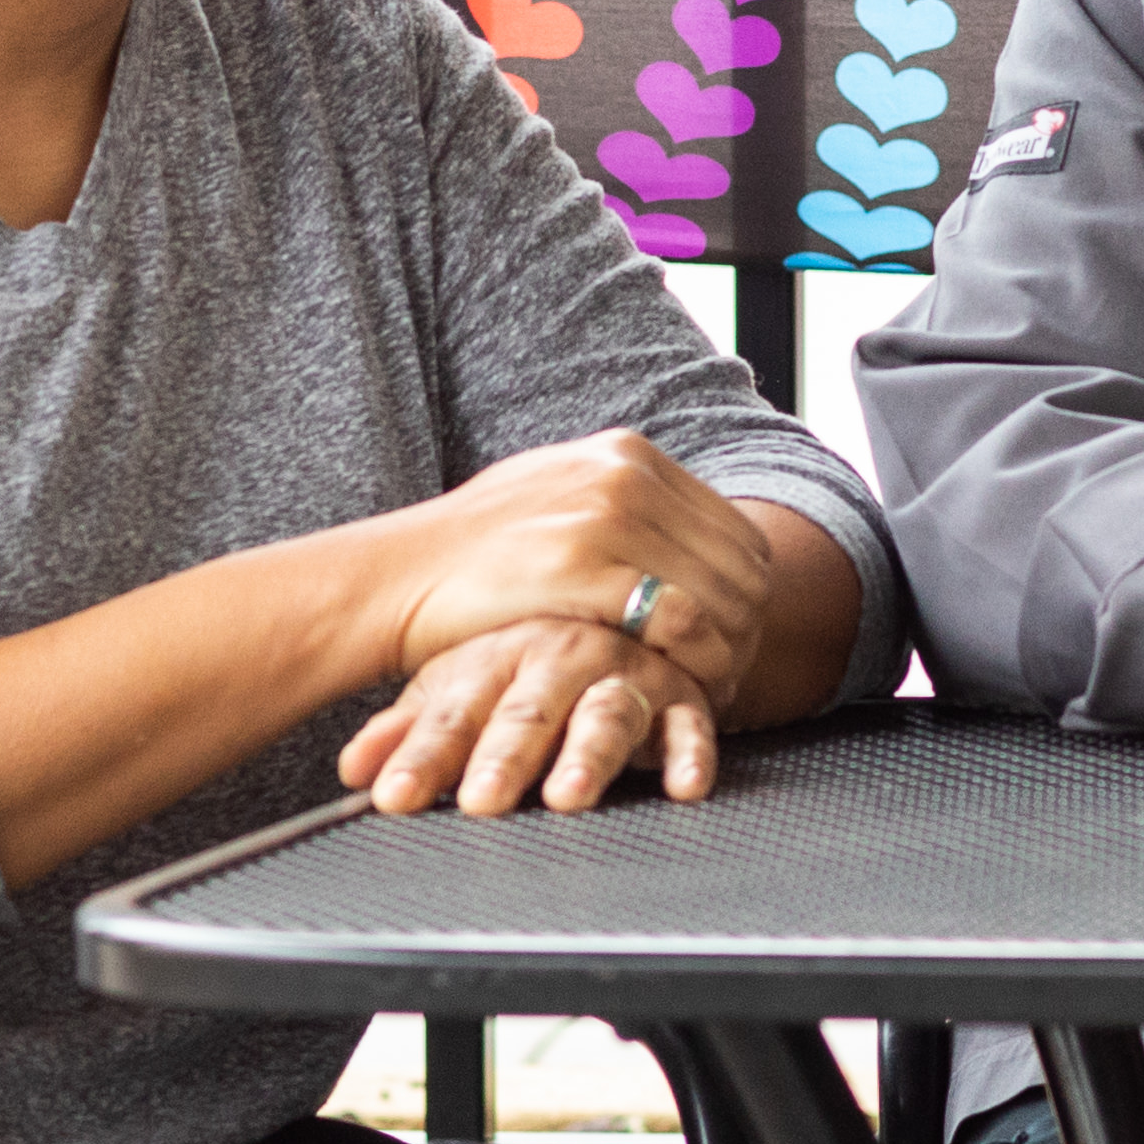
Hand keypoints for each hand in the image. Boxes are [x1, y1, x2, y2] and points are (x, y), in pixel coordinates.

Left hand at [341, 616, 719, 813]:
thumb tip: (352, 769)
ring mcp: (620, 672)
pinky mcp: (678, 691)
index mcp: (495, 656)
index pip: (452, 711)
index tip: (396, 795)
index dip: (423, 754)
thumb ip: (409, 733)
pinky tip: (683, 785)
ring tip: (568, 794)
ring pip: (606, 713)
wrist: (615, 595)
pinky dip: (690, 752)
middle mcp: (560, 658)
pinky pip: (690, 723)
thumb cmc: (524, 663)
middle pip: (528, 710)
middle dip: (504, 756)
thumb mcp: (460, 689)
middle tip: (482, 799)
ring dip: (588, 755)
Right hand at [376, 431, 770, 695]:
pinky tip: (686, 690)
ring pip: (719, 594)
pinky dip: (696, 662)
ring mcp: (604, 514)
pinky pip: (679, 620)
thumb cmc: (471, 556)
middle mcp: (624, 473)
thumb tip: (684, 526)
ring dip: (730, 652)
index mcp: (627, 453)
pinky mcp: (582, 565)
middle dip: (747, 629)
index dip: (748, 594)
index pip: (736, 528)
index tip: (735, 640)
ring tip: (712, 691)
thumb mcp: (556, 495)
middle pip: (740, 563)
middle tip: (733, 677)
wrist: (395, 577)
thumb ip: (622, 502)